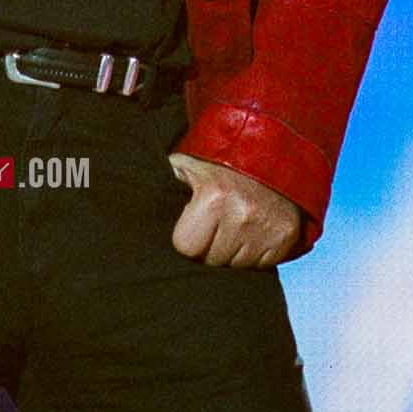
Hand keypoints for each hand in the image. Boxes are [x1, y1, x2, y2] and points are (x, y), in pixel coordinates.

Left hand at [166, 152, 301, 267]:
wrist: (269, 146)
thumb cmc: (218, 159)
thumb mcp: (184, 164)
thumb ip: (162, 184)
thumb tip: (125, 198)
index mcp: (212, 198)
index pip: (187, 248)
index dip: (188, 238)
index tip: (194, 223)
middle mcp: (242, 214)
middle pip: (212, 261)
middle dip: (211, 247)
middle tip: (215, 223)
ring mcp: (267, 227)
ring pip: (237, 265)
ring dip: (233, 251)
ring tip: (235, 224)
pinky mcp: (287, 236)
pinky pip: (263, 264)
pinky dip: (257, 253)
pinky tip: (254, 230)